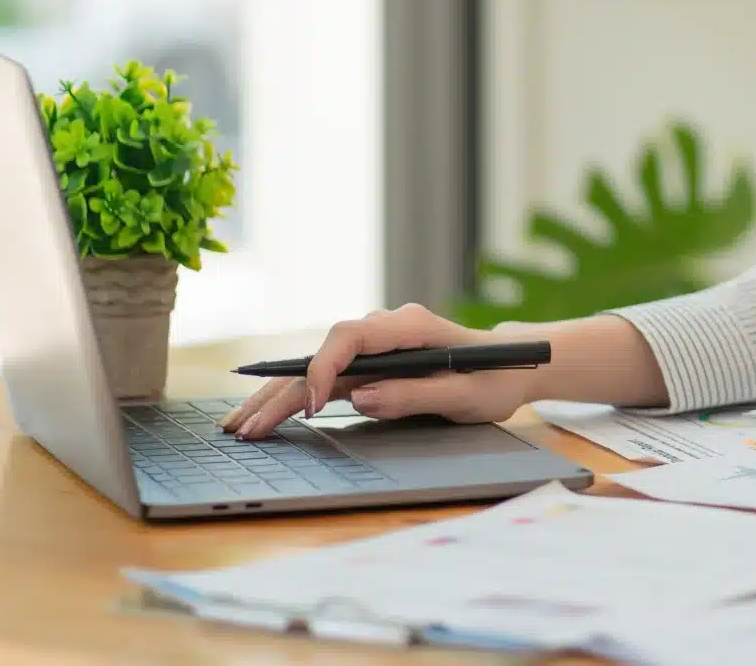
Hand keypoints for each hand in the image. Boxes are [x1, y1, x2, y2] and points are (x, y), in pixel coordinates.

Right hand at [221, 304, 538, 438]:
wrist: (514, 365)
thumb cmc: (496, 377)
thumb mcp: (465, 394)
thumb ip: (414, 393)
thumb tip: (360, 398)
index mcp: (409, 327)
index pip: (349, 337)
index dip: (324, 368)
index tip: (314, 406)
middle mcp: (385, 330)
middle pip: (322, 355)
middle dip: (282, 391)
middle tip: (248, 428)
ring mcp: (376, 347)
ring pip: (316, 368)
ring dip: (278, 395)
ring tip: (241, 426)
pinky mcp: (371, 365)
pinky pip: (327, 379)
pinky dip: (296, 397)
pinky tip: (266, 414)